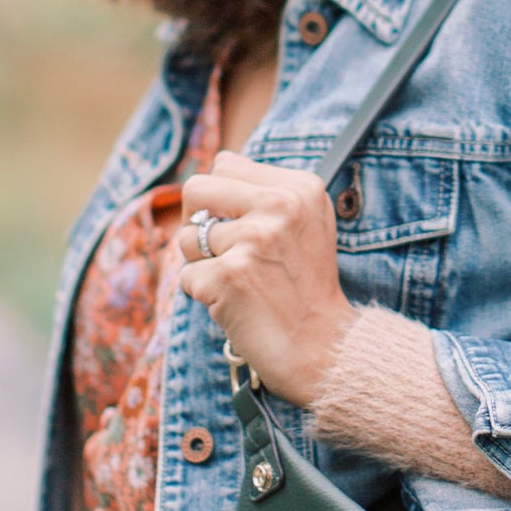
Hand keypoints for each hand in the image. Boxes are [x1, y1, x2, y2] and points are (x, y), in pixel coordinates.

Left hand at [177, 152, 354, 405]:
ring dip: (203, 264)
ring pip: (186, 238)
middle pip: (196, 189)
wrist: (324, 347)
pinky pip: (187, 276)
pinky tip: (238, 304)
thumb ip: (267, 190)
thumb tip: (217, 163)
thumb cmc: (306, 287)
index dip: (222, 198)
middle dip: (198, 222)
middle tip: (224, 251)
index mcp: (300, 187)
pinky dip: (205, 296)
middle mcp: (279, 206)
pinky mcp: (229, 276)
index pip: (225, 165)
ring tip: (241, 282)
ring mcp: (254, 241)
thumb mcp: (307, 223)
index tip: (244, 226)